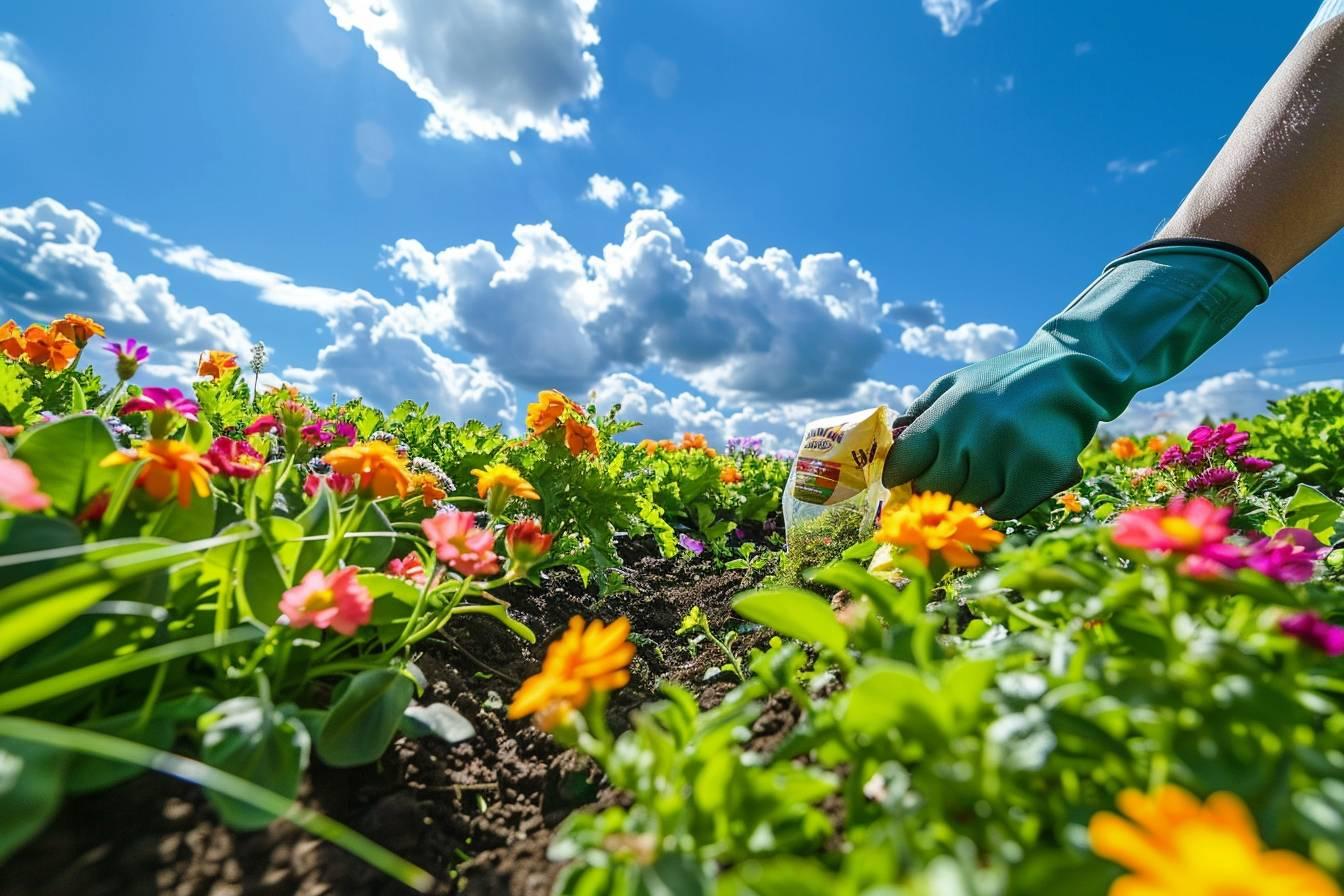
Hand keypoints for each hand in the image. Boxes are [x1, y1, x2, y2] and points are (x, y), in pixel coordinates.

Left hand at [883, 243, 1268, 518]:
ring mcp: (1002, 448)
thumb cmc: (1007, 380)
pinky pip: (1004, 507)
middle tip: (966, 474)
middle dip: (946, 486)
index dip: (902, 478)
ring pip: (971, 500)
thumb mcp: (954, 385)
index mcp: (945, 411)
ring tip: (999, 467)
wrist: (1071, 368)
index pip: (903, 461)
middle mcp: (968, 430)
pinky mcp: (1036, 464)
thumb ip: (921, 415)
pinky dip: (1006, 503)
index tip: (908, 483)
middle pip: (935, 487)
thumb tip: (892, 445)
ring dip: (981, 492)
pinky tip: (1014, 483)